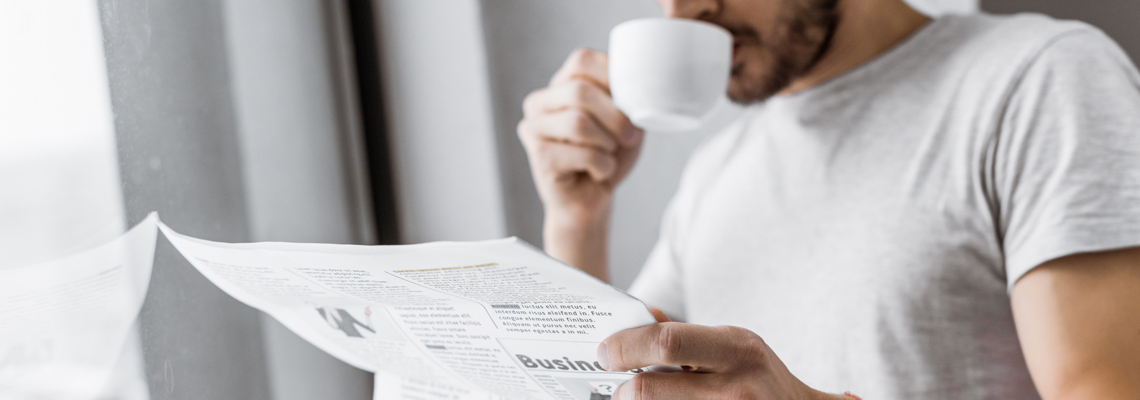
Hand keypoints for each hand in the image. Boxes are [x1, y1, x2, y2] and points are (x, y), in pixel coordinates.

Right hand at [517, 48, 643, 227]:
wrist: (592, 200)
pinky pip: (582, 153)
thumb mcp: (625, 119)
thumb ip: (626, 97)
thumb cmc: (608, 155)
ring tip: (608, 154)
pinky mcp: (538, 155)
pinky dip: (603, 165)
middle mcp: (540, 102)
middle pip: (579, 91)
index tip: (629, 103)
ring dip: (607, 144)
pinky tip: (598, 171)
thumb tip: (638, 86)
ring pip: (578, 122)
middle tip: (629, 137)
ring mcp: (534, 128)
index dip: (611, 77)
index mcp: (561, 85)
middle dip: (615, 117)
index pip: (582, 60)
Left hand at [598, 308, 843, 399]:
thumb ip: (683, 335)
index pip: (665, 342)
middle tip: (614, 385)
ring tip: (637, 397)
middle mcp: (735, 386)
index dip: (625, 347)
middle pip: (648, 389)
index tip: (606, 352)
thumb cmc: (759, 377)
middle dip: (621, 388)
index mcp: (736, 348)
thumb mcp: (730, 344)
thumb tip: (634, 322)